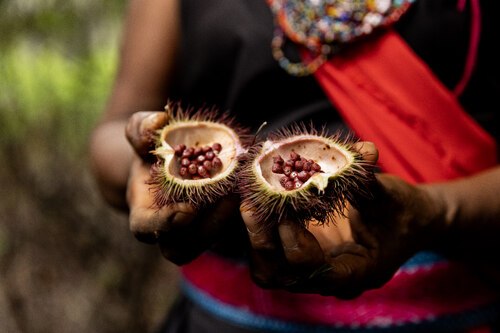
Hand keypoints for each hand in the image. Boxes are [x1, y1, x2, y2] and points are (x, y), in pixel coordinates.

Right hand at [125, 111, 241, 264]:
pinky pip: (228, 231)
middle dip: (205, 227)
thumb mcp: (142, 133)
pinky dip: (240, 214)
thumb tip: (159, 121)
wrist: (166, 163)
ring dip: (228, 220)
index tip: (187, 209)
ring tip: (242, 190)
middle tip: (226, 198)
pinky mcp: (216, 227)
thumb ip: (142, 128)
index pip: (147, 230)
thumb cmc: (151, 148)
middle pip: (182, 248)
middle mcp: (168, 231)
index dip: (165, 224)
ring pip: (209, 242)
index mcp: (143, 213)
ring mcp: (193, 233)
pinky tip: (250, 188)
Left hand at [241, 142, 445, 298]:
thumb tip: (364, 150)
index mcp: (357, 272)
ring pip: (268, 270)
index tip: (286, 213)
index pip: (318, 274)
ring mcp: (312, 271)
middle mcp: (329, 280)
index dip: (297, 246)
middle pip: (281, 276)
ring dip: (255, 237)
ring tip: (250, 202)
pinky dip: (258, 232)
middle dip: (263, 241)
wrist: (406, 222)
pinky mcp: (299, 256)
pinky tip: (256, 203)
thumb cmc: (403, 211)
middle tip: (252, 205)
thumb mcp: (393, 196)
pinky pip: (269, 254)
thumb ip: (373, 179)